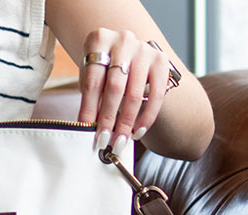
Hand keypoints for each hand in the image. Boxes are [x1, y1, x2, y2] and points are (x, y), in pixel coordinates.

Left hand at [78, 29, 173, 154]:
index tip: (85, 129)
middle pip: (114, 87)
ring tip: (120, 141)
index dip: (88, 108)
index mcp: (98, 40)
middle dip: (108, 118)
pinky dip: (147, 116)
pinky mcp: (162, 60)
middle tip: (104, 140)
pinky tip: (138, 131)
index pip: (92, 81)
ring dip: (127, 122)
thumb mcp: (91, 75)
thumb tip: (89, 128)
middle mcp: (123, 40)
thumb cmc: (102, 68)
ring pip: (135, 93)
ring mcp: (145, 49)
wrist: (125, 52)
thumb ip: (90, 97)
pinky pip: (156, 94)